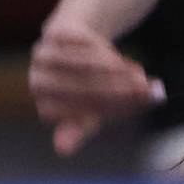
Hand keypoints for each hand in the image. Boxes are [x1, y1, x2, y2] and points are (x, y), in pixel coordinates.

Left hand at [29, 19, 166, 155]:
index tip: (132, 108)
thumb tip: (65, 149)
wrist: (77, 45)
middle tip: (144, 89)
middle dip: (117, 89)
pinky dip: (106, 51)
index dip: (106, 111)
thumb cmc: (90, 88)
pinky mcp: (53, 34)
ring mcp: (43, 56)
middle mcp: (39, 83)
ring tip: (139, 73)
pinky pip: (83, 43)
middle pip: (79, 89)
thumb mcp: (94, 111)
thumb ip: (87, 126)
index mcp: (47, 108)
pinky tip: (121, 60)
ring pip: (83, 63)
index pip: (73, 116)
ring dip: (115, 69)